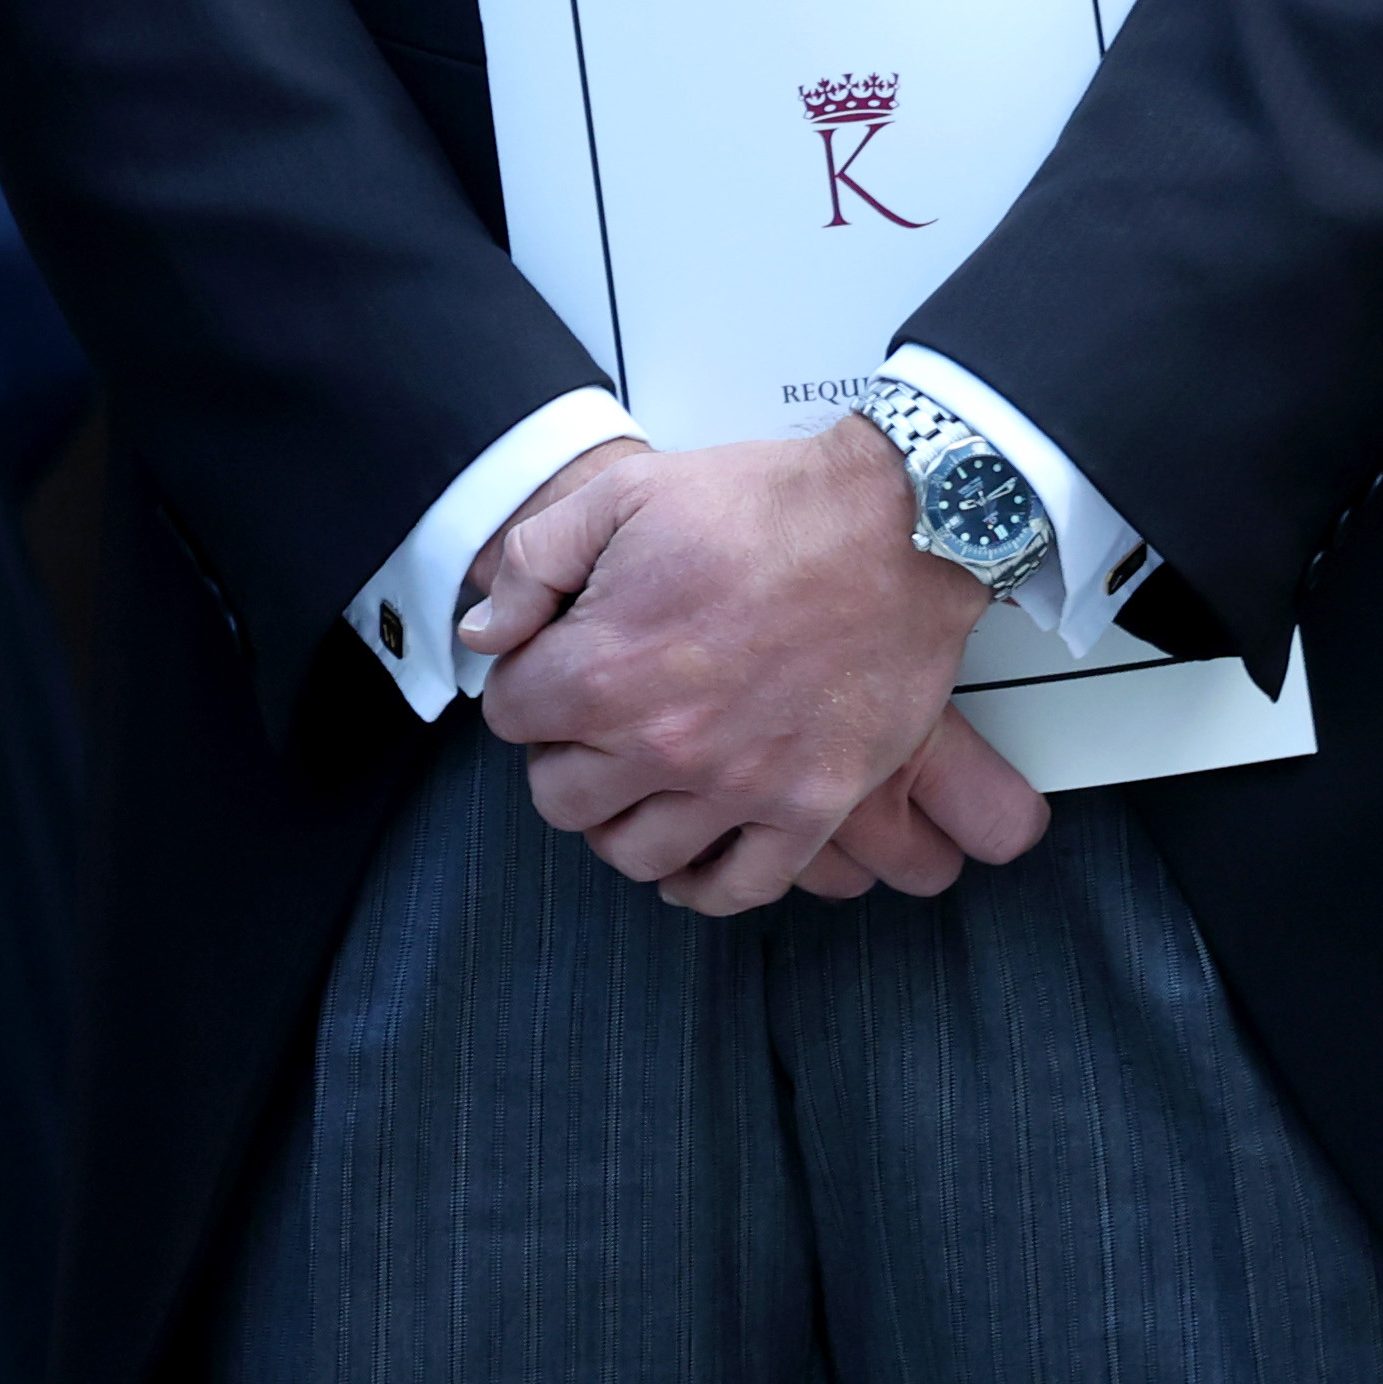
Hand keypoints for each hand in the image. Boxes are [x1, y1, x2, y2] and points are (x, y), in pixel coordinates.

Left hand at [464, 420, 1023, 914]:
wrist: (897, 525)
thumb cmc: (766, 506)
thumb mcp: (618, 498)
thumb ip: (531, 566)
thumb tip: (485, 631)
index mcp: (604, 670)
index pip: (510, 716)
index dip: (523, 686)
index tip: (549, 671)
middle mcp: (666, 744)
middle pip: (561, 797)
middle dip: (560, 759)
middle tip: (587, 728)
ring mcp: (743, 785)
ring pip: (635, 853)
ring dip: (619, 823)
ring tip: (632, 786)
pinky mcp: (814, 806)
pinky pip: (740, 886)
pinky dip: (703, 885)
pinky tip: (688, 862)